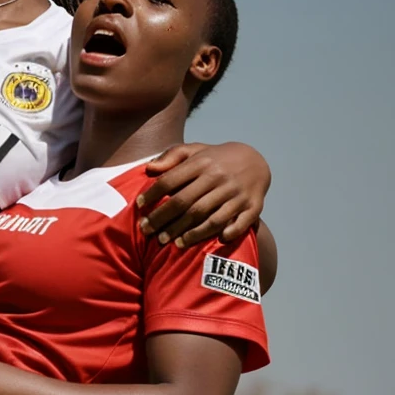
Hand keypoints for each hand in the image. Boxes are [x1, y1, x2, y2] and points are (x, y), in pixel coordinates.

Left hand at [137, 141, 270, 248]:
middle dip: (163, 219)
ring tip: (171, 243)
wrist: (256, 160)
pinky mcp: (253, 206)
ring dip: (189, 233)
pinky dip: (228, 232)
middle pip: (185, 203)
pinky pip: (239, 223)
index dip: (152, 195)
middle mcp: (218, 178)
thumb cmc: (216, 160)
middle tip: (147, 232)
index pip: (170, 181)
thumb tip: (149, 169)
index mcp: (202, 163)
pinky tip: (216, 241)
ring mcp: (236, 193)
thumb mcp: (196, 151)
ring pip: (209, 217)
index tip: (138, 206)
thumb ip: (172, 156)